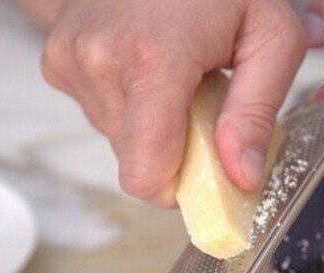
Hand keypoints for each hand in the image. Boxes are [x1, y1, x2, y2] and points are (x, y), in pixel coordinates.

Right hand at [41, 0, 305, 206]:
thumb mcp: (269, 34)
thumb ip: (257, 112)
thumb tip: (241, 179)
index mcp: (152, 63)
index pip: (146, 177)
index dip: (178, 186)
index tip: (205, 164)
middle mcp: (98, 64)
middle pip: (135, 161)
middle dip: (172, 146)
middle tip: (198, 98)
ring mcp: (69, 60)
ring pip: (116, 139)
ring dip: (150, 122)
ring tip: (172, 71)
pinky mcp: (55, 58)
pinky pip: (97, 111)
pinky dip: (126, 101)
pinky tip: (145, 62)